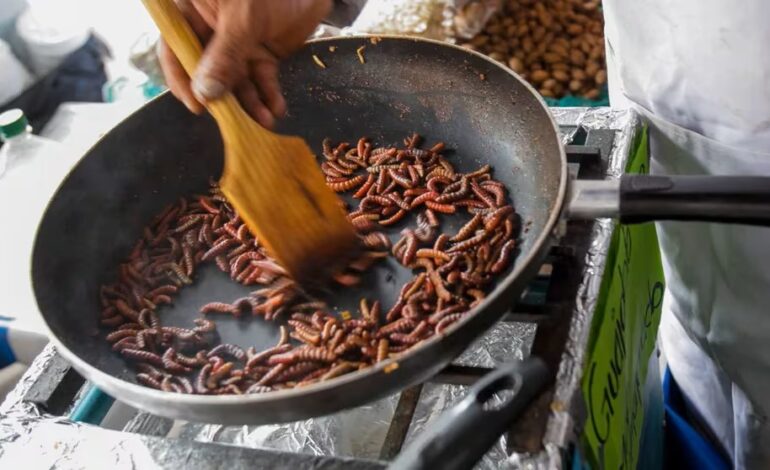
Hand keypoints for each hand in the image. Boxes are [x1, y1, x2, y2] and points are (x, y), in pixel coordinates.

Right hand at [158, 0, 330, 127]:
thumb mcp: (241, 19)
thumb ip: (224, 56)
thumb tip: (205, 93)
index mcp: (194, 13)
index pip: (176, 49)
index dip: (182, 79)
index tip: (196, 105)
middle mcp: (212, 31)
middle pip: (207, 71)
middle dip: (221, 97)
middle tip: (232, 120)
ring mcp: (238, 44)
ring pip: (237, 81)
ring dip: (250, 103)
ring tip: (263, 120)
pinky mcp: (263, 53)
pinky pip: (262, 79)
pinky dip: (269, 95)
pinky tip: (276, 108)